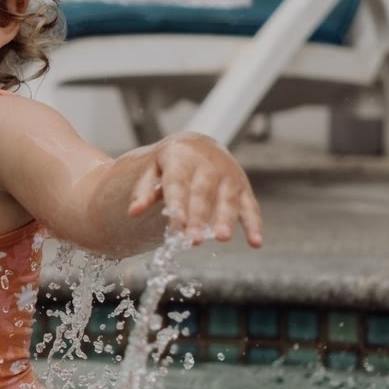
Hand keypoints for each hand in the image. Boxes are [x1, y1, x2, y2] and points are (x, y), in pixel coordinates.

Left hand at [126, 133, 263, 246]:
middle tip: (193, 240)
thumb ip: (143, 191)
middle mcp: (208, 164)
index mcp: (181, 156)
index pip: (178, 182)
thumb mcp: (152, 170)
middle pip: (203, 193)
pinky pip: (250, 206)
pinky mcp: (243, 187)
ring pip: (228, 199)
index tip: (175, 224)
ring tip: (221, 238)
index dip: (177, 204)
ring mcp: (229, 175)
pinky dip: (254, 225)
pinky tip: (255, 243)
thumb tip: (133, 213)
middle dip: (199, 217)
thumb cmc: (170, 163)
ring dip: (226, 219)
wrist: (198, 145)